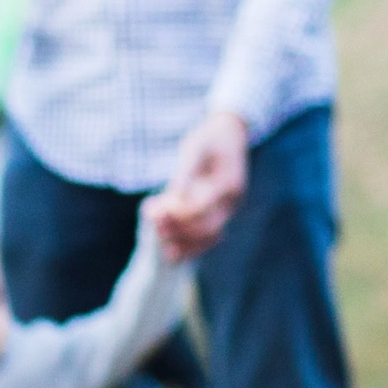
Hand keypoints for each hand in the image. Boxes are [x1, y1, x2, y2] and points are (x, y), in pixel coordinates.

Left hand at [146, 109, 247, 258]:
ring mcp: (229, 211)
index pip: (202, 208)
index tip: (154, 212)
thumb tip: (175, 195)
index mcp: (229, 185)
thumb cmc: (210, 139)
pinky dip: (192, 247)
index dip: (178, 214)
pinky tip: (172, 252)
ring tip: (161, 244)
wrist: (229, 135)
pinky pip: (208, 238)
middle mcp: (232, 202)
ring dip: (185, 244)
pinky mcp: (221, 215)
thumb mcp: (196, 148)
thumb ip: (186, 172)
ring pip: (209, 238)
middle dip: (179, 231)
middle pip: (208, 228)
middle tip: (155, 227)